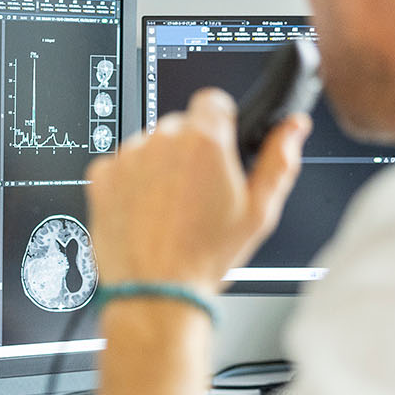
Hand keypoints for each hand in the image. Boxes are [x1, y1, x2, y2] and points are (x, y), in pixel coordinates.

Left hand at [84, 88, 309, 295]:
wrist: (155, 293)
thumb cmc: (206, 259)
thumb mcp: (258, 213)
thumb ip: (279, 161)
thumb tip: (293, 128)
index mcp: (204, 142)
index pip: (212, 100)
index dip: (220, 122)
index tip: (221, 146)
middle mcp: (162, 141)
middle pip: (180, 126)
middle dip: (191, 150)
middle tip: (199, 192)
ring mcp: (127, 157)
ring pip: (149, 146)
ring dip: (160, 166)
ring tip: (171, 210)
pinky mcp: (101, 176)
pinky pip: (120, 165)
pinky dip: (130, 183)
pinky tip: (145, 213)